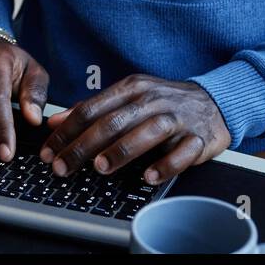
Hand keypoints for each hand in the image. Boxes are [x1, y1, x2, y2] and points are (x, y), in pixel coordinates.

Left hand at [39, 74, 230, 183]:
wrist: (215, 100)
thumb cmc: (164, 102)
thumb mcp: (128, 97)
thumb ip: (93, 108)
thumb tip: (56, 121)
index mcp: (132, 88)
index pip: (92, 108)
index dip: (67, 131)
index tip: (48, 150)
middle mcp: (152, 100)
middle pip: (113, 122)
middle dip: (84, 145)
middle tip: (63, 165)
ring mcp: (177, 118)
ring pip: (147, 132)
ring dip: (122, 150)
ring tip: (100, 167)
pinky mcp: (198, 137)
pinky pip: (182, 151)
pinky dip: (166, 163)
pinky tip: (149, 175)